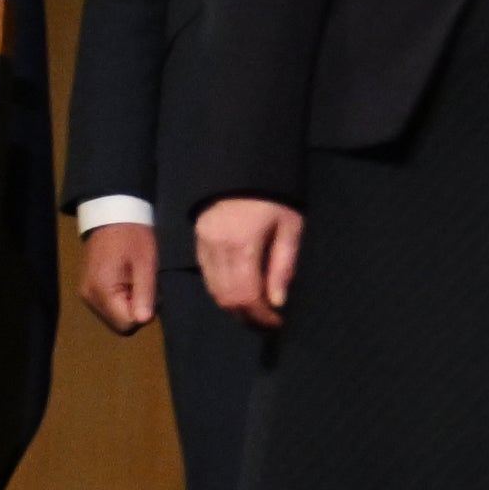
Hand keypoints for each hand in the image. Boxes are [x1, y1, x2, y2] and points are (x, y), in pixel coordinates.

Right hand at [77, 225, 160, 335]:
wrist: (112, 217)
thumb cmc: (133, 237)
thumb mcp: (146, 264)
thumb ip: (144, 294)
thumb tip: (143, 321)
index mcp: (102, 292)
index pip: (126, 325)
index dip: (143, 314)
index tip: (152, 295)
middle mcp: (89, 298)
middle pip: (119, 325)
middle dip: (137, 312)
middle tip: (146, 287)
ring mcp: (86, 295)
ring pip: (114, 317)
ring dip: (130, 306)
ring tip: (137, 282)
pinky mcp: (88, 290)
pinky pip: (108, 307)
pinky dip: (121, 301)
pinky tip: (128, 282)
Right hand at [195, 198, 302, 329]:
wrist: (242, 168)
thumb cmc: (274, 197)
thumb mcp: (290, 227)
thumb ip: (283, 265)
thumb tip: (278, 302)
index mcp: (241, 246)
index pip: (245, 296)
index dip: (260, 316)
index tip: (277, 322)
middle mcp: (216, 250)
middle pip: (225, 298)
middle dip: (247, 316)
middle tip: (268, 321)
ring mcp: (203, 246)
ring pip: (213, 290)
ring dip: (233, 306)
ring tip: (256, 311)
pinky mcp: (198, 242)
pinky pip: (206, 277)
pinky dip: (222, 291)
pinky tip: (239, 292)